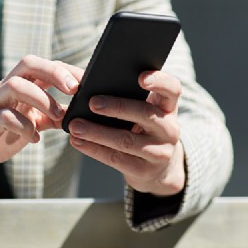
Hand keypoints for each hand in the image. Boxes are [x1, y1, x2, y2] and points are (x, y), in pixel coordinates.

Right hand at [0, 55, 82, 182]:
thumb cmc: (1, 134)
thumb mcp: (32, 123)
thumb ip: (53, 115)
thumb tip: (82, 112)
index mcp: (20, 86)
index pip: (44, 66)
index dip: (67, 70)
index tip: (90, 81)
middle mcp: (5, 89)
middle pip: (28, 64)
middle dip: (54, 72)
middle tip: (75, 90)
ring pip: (15, 86)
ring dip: (41, 99)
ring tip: (58, 117)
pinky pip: (2, 117)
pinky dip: (23, 126)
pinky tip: (33, 138)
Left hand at [67, 71, 184, 196]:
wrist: (157, 169)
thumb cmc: (141, 129)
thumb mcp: (142, 111)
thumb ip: (122, 94)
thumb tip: (82, 83)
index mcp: (167, 106)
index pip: (171, 89)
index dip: (159, 81)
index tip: (140, 77)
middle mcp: (169, 128)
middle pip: (145, 114)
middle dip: (117, 107)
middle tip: (92, 103)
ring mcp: (160, 151)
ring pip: (126, 140)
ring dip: (97, 133)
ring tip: (75, 126)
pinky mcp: (145, 170)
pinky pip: (116, 159)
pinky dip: (94, 149)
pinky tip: (77, 141)